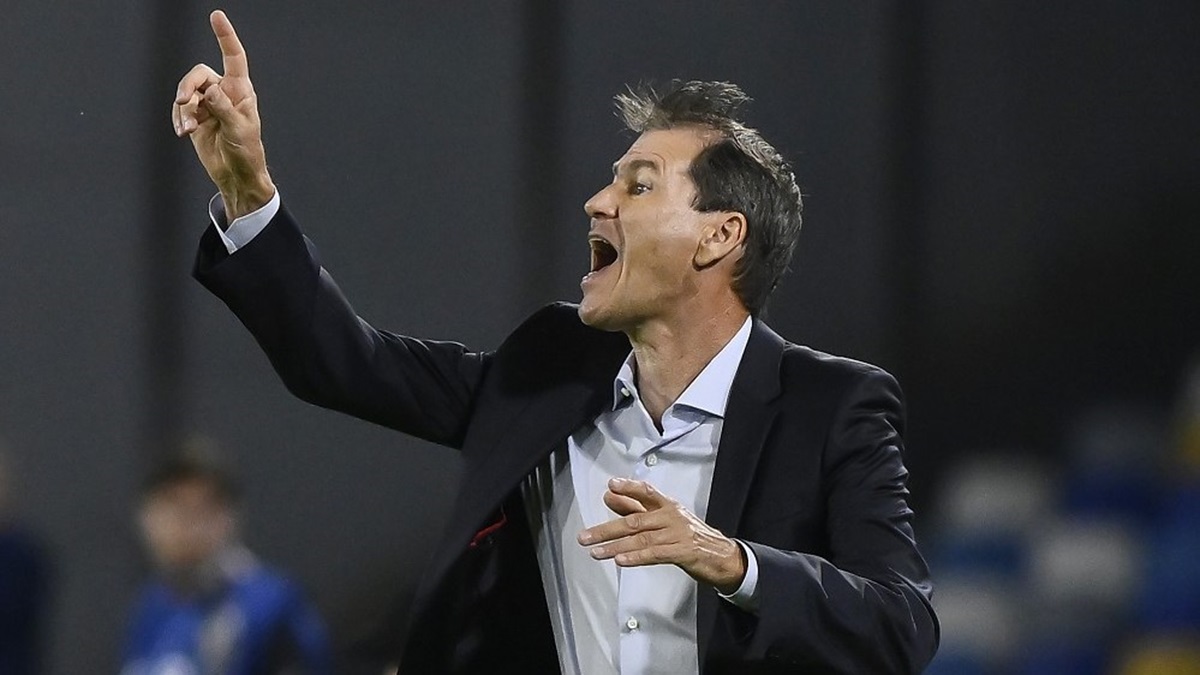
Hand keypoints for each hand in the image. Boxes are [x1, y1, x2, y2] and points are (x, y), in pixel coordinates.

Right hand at [172, 10, 274, 219]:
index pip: (233, 58)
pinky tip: (184, 133)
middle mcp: (223, 93)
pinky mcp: (196, 118)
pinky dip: (180, 120)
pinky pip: (181, 111)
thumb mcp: (239, 130)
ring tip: (188, 129)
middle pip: (198, 75)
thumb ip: (223, 108)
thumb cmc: (246, 152)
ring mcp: (208, 105)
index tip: (216, 16)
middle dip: (187, 86)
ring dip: (183, 110)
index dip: (225, 36)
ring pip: (186, 94)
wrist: (236, 174)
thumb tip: (209, 91)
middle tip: (182, 102)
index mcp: (240, 91)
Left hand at [577, 477, 746, 593]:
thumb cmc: (690, 536)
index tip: (611, 486)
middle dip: (607, 529)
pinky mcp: (683, 552)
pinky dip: (636, 556)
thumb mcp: (664, 518)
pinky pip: (655, 554)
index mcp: (667, 506)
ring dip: (616, 546)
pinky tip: (621, 560)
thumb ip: (637, 508)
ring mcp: (677, 534)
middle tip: (585, 536)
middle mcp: (671, 517)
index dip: (629, 488)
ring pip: (642, 538)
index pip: (646, 492)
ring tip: (596, 552)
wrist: (724, 557)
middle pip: (635, 520)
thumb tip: (610, 497)